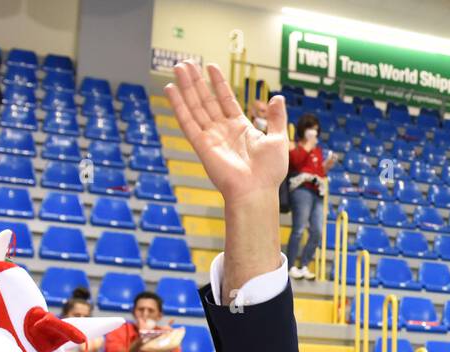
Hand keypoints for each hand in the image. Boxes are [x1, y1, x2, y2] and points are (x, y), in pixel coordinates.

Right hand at [165, 61, 289, 204]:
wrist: (256, 191)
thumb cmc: (269, 172)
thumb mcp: (278, 139)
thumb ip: (276, 118)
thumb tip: (278, 98)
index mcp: (240, 128)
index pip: (226, 100)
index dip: (218, 83)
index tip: (211, 66)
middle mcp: (223, 131)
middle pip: (206, 100)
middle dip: (196, 81)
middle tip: (186, 63)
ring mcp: (211, 137)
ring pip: (195, 106)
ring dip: (186, 87)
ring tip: (178, 67)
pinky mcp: (201, 145)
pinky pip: (187, 122)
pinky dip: (178, 106)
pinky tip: (171, 90)